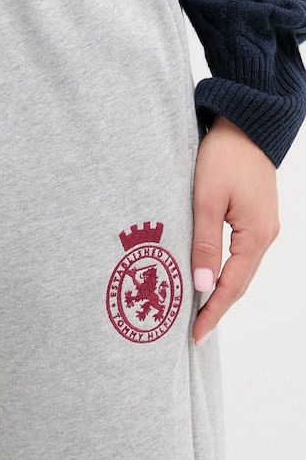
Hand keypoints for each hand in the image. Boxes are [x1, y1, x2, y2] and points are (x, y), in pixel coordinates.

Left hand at [191, 114, 279, 344]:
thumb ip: (204, 243)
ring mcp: (264, 226)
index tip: (196, 335)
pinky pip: (242, 254)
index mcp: (255, 235)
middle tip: (194, 332)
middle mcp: (265, 235)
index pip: (232, 286)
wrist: (245, 124)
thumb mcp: (206, 200)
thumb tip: (201, 285)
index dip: (213, 312)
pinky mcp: (256, 217)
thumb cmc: (223, 157)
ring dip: (221, 291)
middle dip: (217, 308)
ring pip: (242, 269)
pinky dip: (226, 271)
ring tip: (198, 312)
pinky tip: (210, 278)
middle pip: (240, 282)